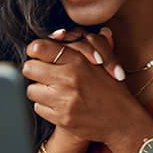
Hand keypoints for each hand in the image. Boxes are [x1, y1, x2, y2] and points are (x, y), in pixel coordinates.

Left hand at [23, 31, 150, 145]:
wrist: (122, 121)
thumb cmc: (113, 89)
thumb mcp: (105, 62)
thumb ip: (89, 45)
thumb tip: (75, 31)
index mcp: (78, 61)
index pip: (38, 48)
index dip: (35, 51)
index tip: (38, 55)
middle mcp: (69, 79)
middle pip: (29, 68)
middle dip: (34, 70)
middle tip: (43, 74)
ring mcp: (64, 100)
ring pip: (31, 90)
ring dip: (39, 90)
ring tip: (52, 90)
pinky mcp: (61, 119)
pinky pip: (38, 108)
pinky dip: (45, 106)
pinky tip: (58, 104)